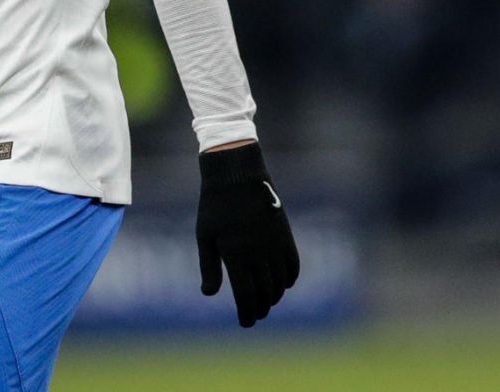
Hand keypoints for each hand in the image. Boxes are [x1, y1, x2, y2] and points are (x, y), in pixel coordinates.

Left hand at [196, 141, 299, 327]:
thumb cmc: (215, 206)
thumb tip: (209, 294)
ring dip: (274, 296)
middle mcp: (258, 253)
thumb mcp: (205, 236)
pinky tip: (282, 284)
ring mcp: (274, 244)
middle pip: (264, 292)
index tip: (246, 323)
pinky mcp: (285, 235)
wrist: (237, 175)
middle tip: (255, 316)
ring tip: (266, 302)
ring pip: (280, 282)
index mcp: (235, 254)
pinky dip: (289, 279)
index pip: (246, 295)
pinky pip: (293, 266)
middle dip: (260, 308)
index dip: (247, 313)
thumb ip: (209, 267)